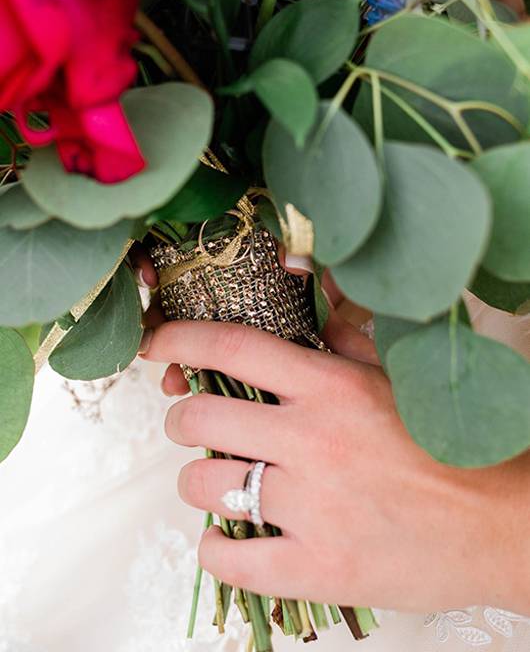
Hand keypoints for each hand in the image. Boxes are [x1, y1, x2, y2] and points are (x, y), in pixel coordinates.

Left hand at [140, 317, 529, 614]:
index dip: (181, 339)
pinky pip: (230, 560)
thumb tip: (306, 307)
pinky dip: (214, 550)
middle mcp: (313, 441)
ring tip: (218, 482)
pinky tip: (230, 539)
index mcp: (332, 388)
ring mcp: (312, 508)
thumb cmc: (449, 447)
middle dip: (182, 418)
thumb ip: (346, 341)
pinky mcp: (317, 569)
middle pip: (201, 417)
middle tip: (193, 424)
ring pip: (205, 486)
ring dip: (196, 481)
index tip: (156, 344)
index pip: (233, 348)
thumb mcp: (398, 380)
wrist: (499, 525)